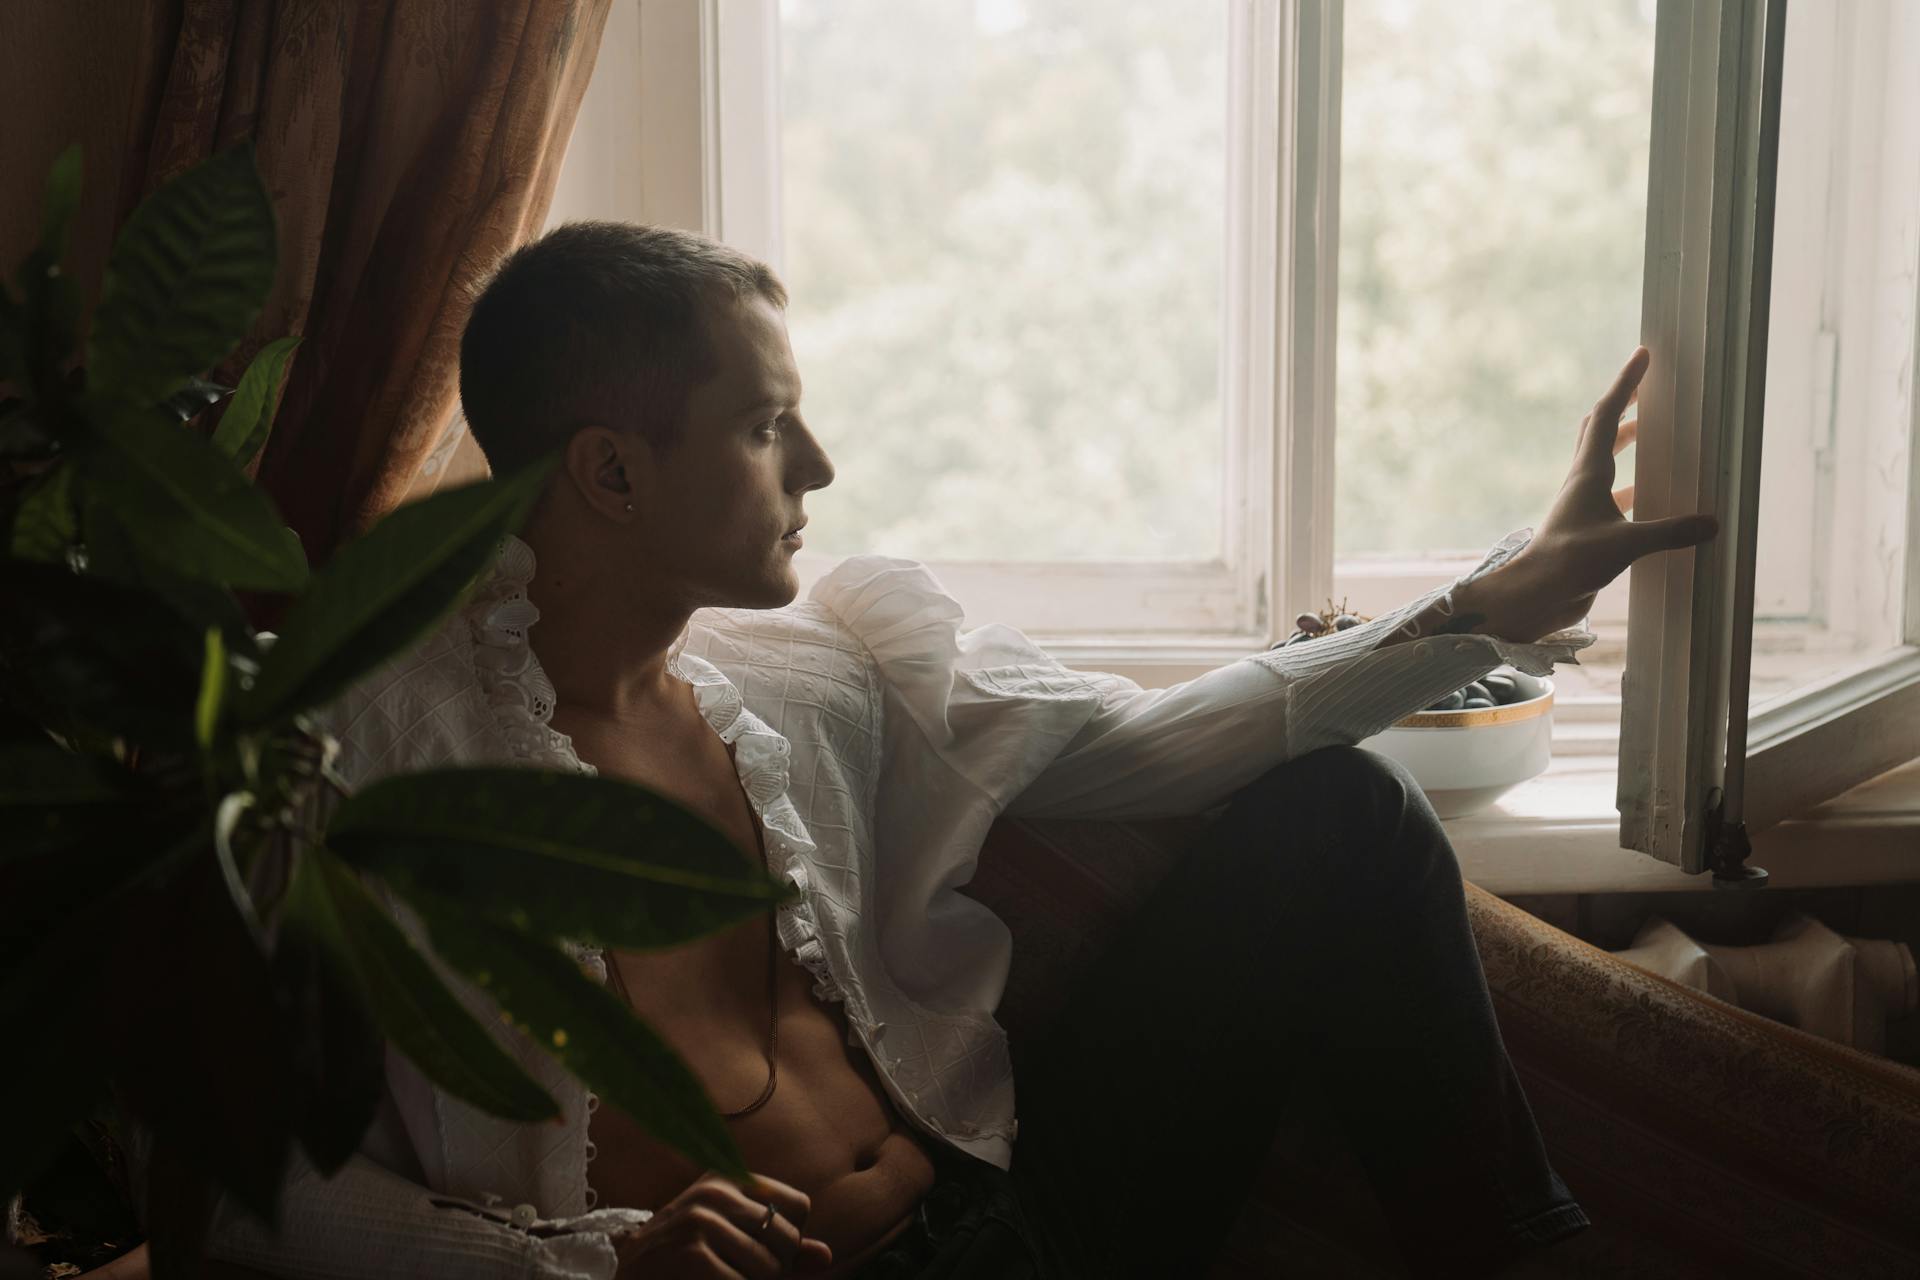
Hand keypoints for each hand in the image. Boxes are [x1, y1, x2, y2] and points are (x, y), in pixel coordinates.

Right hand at [611, 1171, 833, 1277]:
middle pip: (788, 1240)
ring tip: (715, 1279)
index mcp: (726, 1178)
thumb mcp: (731, 1244)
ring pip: (771, 1270)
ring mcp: (701, 1222)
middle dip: (771, 1271)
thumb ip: (781, 1249)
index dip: (785, 1241)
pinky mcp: (692, 1254)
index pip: (798, 1206)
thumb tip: (826, 1257)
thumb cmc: (680, 1266)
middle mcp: (714, 1192)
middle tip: (728, 1273)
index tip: (750, 1250)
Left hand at [1456, 346, 1719, 641]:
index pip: (1606, 415)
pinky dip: (1633, 489)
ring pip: (1604, 463)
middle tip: (1647, 393)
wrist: (1536, 596)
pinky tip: (1651, 498)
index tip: (1642, 356)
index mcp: (1587, 473)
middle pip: (1600, 432)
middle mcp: (1582, 483)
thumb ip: (1670, 531)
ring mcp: (1582, 506)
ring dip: (1627, 447)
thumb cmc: (1571, 562)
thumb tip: (1712, 523)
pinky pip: (1613, 498)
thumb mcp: (1627, 543)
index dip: (1625, 384)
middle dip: (1623, 408)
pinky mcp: (1587, 529)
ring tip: (1655, 438)